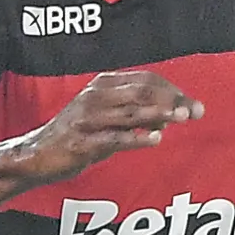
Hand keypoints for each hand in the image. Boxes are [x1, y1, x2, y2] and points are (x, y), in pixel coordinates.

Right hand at [20, 70, 201, 181]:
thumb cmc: (79, 134)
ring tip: (183, 118)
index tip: (193, 104)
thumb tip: (171, 115)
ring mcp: (88, 118)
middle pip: (142, 92)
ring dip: (159, 114)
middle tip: (195, 112)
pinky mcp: (83, 142)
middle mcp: (95, 96)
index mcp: (103, 84)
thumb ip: (138, 113)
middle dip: (172, 101)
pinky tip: (155, 140)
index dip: (173, 90)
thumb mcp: (108, 117)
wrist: (39, 154)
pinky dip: (136, 138)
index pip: (145, 80)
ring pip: (130, 112)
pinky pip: (114, 138)